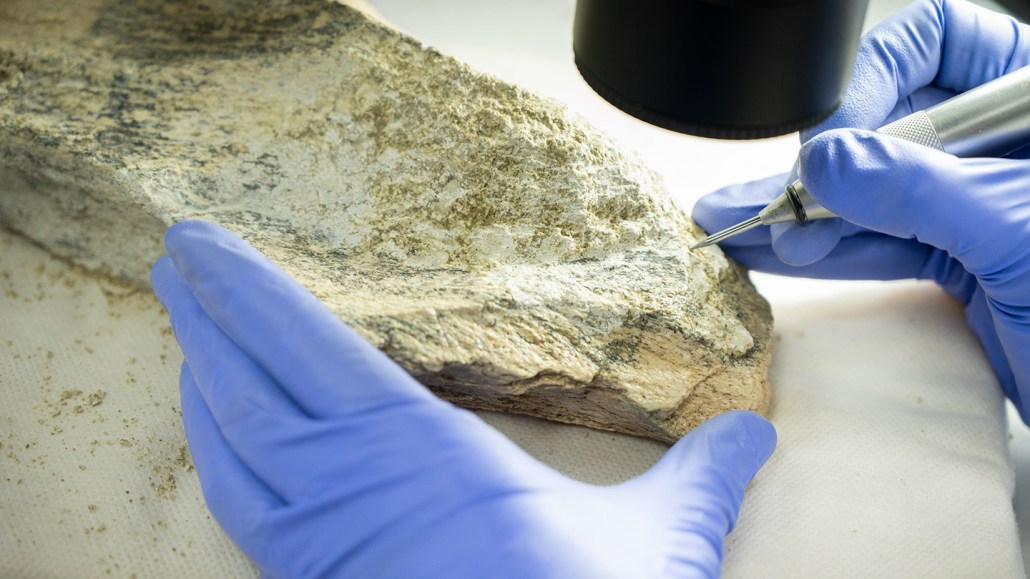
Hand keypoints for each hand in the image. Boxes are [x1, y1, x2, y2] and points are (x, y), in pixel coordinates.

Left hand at [151, 220, 774, 577]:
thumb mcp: (661, 541)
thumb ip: (703, 477)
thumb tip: (758, 433)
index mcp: (423, 450)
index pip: (311, 347)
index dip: (252, 292)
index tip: (207, 247)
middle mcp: (355, 487)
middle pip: (250, 382)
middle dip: (206, 313)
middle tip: (173, 261)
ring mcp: (323, 542)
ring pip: (232, 443)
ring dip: (202, 377)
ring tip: (185, 330)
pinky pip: (241, 505)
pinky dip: (216, 454)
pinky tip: (214, 437)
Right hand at [692, 0, 1029, 417]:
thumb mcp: (1019, 233)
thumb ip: (920, 190)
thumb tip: (828, 160)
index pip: (945, 42)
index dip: (880, 76)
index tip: (840, 137)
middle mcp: (1004, 148)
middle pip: (893, 119)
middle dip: (827, 159)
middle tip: (778, 191)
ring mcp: (977, 207)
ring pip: (874, 191)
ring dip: (806, 211)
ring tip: (742, 225)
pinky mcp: (956, 264)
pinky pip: (877, 244)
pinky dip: (825, 252)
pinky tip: (776, 251)